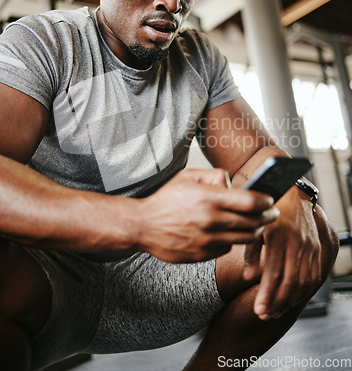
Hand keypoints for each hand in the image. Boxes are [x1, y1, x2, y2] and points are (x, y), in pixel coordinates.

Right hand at [137, 168, 277, 262]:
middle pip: (253, 222)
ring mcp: (207, 241)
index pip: (251, 202)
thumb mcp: (188, 176)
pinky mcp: (203, 255)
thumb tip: (235, 184)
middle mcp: (210, 221)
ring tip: (255, 223)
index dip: (266, 201)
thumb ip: (215, 176)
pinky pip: (227, 248)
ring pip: (244, 238)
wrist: (143, 226)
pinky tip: (229, 232)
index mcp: (208, 198)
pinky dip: (232, 240)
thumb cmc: (166, 199)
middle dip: (267, 217)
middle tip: (271, 213)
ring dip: (254, 230)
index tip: (270, 200)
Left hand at [243, 186, 320, 319]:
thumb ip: (250, 252)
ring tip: (276, 311)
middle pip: (289, 281)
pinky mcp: (316, 247)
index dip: (266, 294)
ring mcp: (308, 245)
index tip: (258, 311)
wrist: (290, 193)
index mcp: (277, 235)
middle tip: (266, 315)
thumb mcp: (253, 227)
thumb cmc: (266, 211)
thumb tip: (249, 277)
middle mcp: (295, 241)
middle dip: (277, 302)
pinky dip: (304, 291)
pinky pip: (314, 275)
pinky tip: (292, 299)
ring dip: (290, 300)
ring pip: (303, 281)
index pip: (273, 272)